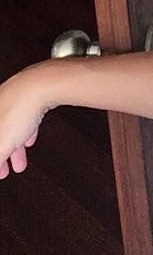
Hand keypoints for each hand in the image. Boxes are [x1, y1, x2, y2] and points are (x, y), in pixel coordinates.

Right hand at [0, 63, 54, 178]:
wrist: (46, 83)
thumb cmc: (20, 109)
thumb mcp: (1, 143)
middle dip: (0, 155)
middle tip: (3, 171)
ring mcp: (16, 95)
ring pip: (11, 126)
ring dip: (14, 148)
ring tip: (20, 164)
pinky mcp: (33, 92)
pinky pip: (25, 116)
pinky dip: (25, 131)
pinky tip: (29, 140)